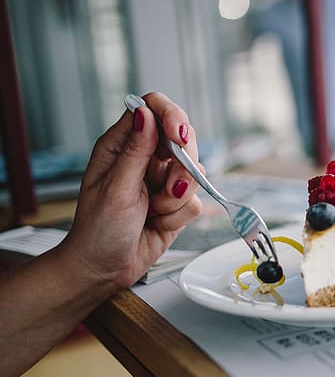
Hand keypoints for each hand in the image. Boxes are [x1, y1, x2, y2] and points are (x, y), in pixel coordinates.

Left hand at [60, 92, 203, 291]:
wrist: (104, 268)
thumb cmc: (97, 230)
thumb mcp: (115, 188)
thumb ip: (135, 151)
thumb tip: (145, 113)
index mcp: (121, 145)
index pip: (153, 108)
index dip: (171, 116)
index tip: (178, 137)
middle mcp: (144, 158)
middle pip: (183, 139)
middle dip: (181, 167)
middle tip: (168, 188)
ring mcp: (162, 180)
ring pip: (194, 173)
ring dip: (177, 198)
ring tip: (154, 211)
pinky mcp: (176, 203)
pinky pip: (196, 201)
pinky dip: (179, 216)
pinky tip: (157, 223)